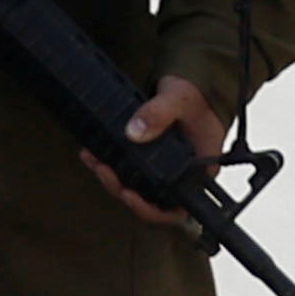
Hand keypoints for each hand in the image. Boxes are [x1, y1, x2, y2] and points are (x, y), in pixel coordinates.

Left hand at [83, 78, 229, 224]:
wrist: (193, 86)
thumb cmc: (196, 96)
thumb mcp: (179, 99)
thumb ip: (158, 113)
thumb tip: (134, 132)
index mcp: (200, 170)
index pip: (178, 207)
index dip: (152, 209)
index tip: (129, 194)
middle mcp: (184, 176)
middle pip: (152, 201)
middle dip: (122, 190)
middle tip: (103, 170)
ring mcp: (166, 170)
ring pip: (138, 188)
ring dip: (113, 180)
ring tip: (94, 160)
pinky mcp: (152, 161)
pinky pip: (131, 173)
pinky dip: (111, 166)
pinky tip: (94, 154)